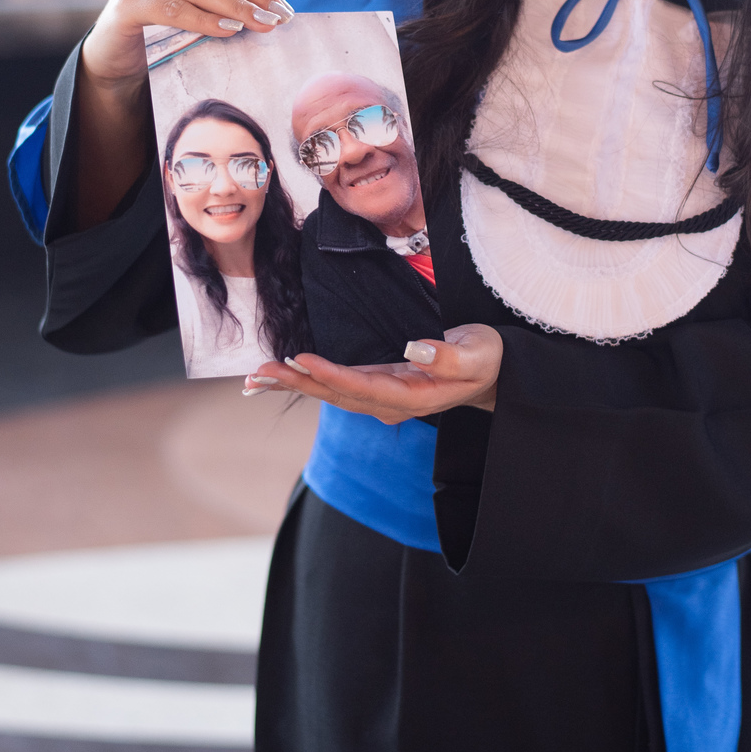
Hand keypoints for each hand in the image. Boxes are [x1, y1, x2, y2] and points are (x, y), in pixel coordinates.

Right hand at [82, 0, 293, 95]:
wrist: (115, 51)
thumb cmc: (163, 24)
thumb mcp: (193, 0)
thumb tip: (274, 5)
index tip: (284, 4)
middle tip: (280, 16)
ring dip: (236, 6)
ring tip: (261, 23)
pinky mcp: (127, 4)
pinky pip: (174, 11)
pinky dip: (205, 20)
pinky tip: (229, 30)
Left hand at [243, 323, 502, 424]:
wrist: (493, 374)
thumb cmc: (486, 359)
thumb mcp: (478, 353)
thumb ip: (448, 356)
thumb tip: (415, 349)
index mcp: (414, 396)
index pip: (364, 386)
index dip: (331, 374)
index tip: (301, 359)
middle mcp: (392, 402)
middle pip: (337, 395)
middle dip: (297, 384)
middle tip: (259, 374)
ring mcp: (383, 396)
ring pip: (331, 393)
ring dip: (294, 384)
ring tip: (257, 377)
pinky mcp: (377, 385)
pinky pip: (336, 385)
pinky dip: (308, 379)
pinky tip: (285, 374)